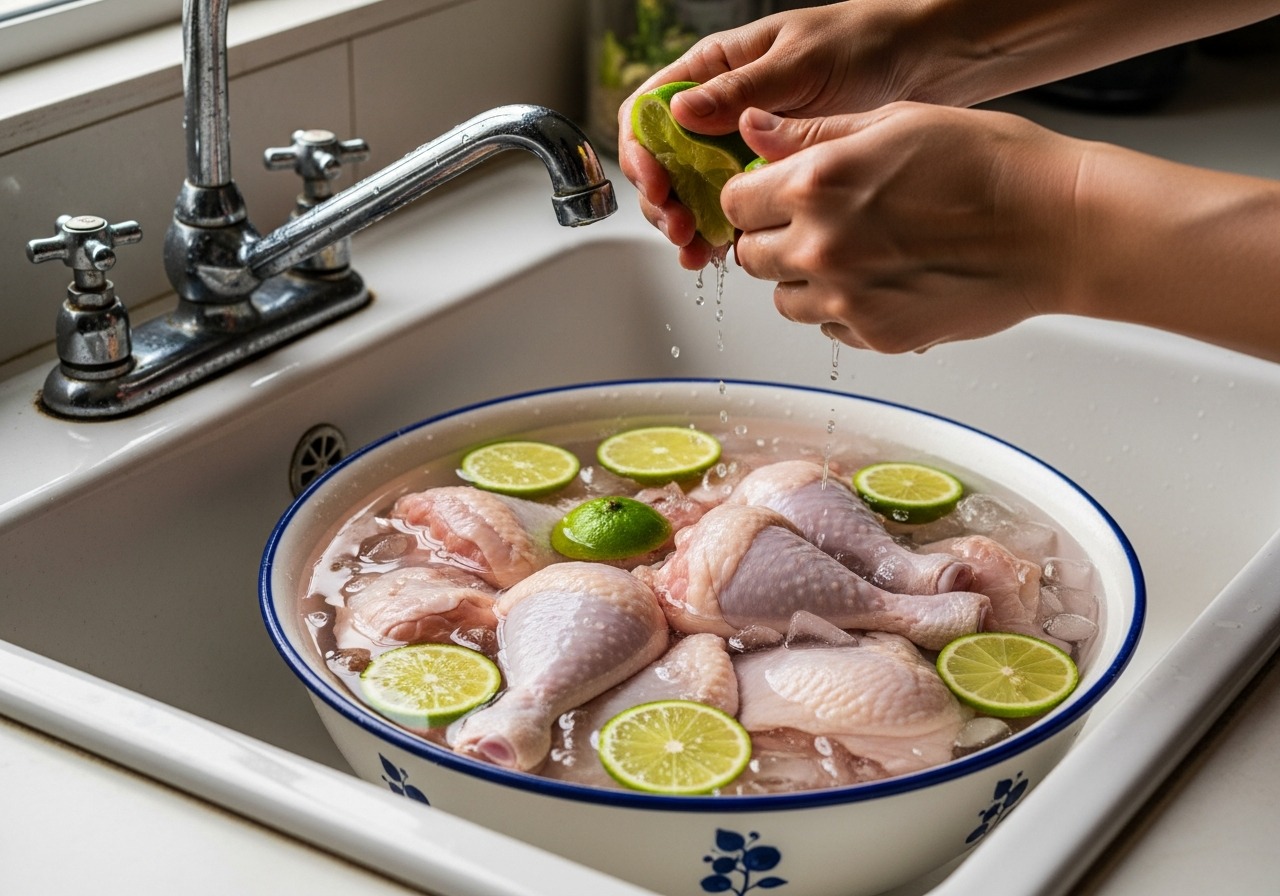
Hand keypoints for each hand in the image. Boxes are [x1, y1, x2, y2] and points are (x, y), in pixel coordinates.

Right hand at [618, 4, 920, 269]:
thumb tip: (681, 112)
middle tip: (680, 227)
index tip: (658, 183)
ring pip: (693, 191)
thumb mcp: (800, 62)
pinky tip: (721, 252)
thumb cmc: (864, 41)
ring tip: (696, 250)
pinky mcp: (771, 175)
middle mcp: (721, 110)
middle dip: (663, 199)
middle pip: (664, 162)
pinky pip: (733, 208)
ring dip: (688, 223)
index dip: (643, 151)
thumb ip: (741, 91)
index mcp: (715, 70)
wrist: (924, 62)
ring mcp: (743, 146)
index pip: (650, 112)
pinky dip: (721, 233)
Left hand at [722, 103, 1085, 351]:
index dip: (753, 196)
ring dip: (803, 280)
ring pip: (784, 301)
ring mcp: (846, 299)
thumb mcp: (894, 122)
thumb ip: (810, 134)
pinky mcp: (877, 336)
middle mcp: (820, 246)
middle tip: (817, 224)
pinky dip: (843, 310)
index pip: (735, 202)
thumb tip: (751, 131)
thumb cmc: (989, 164)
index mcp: (815, 184)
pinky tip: (884, 281)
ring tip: (856, 254)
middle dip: (773, 239)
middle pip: (750, 257)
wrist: (1057, 227)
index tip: (773, 194)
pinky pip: (830, 328)